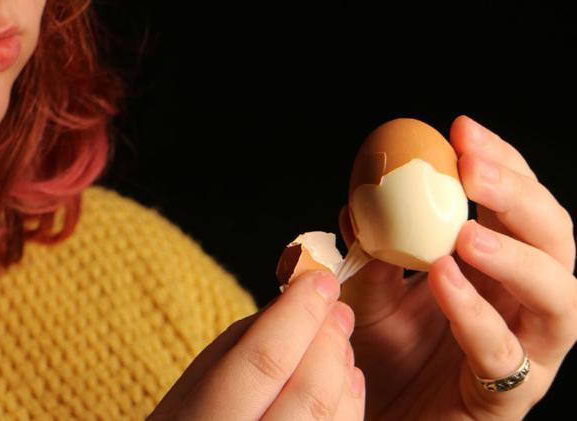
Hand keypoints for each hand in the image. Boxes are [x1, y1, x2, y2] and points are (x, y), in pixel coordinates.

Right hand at [149, 270, 364, 419]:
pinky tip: (343, 377)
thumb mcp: (191, 386)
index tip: (319, 281)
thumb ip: (239, 344)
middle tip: (338, 309)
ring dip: (341, 370)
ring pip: (332, 419)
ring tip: (338, 340)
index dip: (299, 316)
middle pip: (309, 395)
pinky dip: (349, 401)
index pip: (264, 361)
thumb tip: (293, 302)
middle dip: (329, 341)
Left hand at [338, 115, 575, 419]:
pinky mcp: (508, 395)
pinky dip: (476, 315)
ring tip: (469, 232)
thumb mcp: (366, 294)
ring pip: (557, 296)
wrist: (374, 418)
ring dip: (516, 256)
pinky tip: (445, 281)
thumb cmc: (378, 357)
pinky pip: (505, 354)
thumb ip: (368, 253)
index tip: (461, 130)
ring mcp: (526, 350)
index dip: (500, 163)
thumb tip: (356, 206)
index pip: (517, 204)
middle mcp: (522, 302)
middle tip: (472, 167)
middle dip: (518, 195)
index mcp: (496, 267)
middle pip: (553, 238)